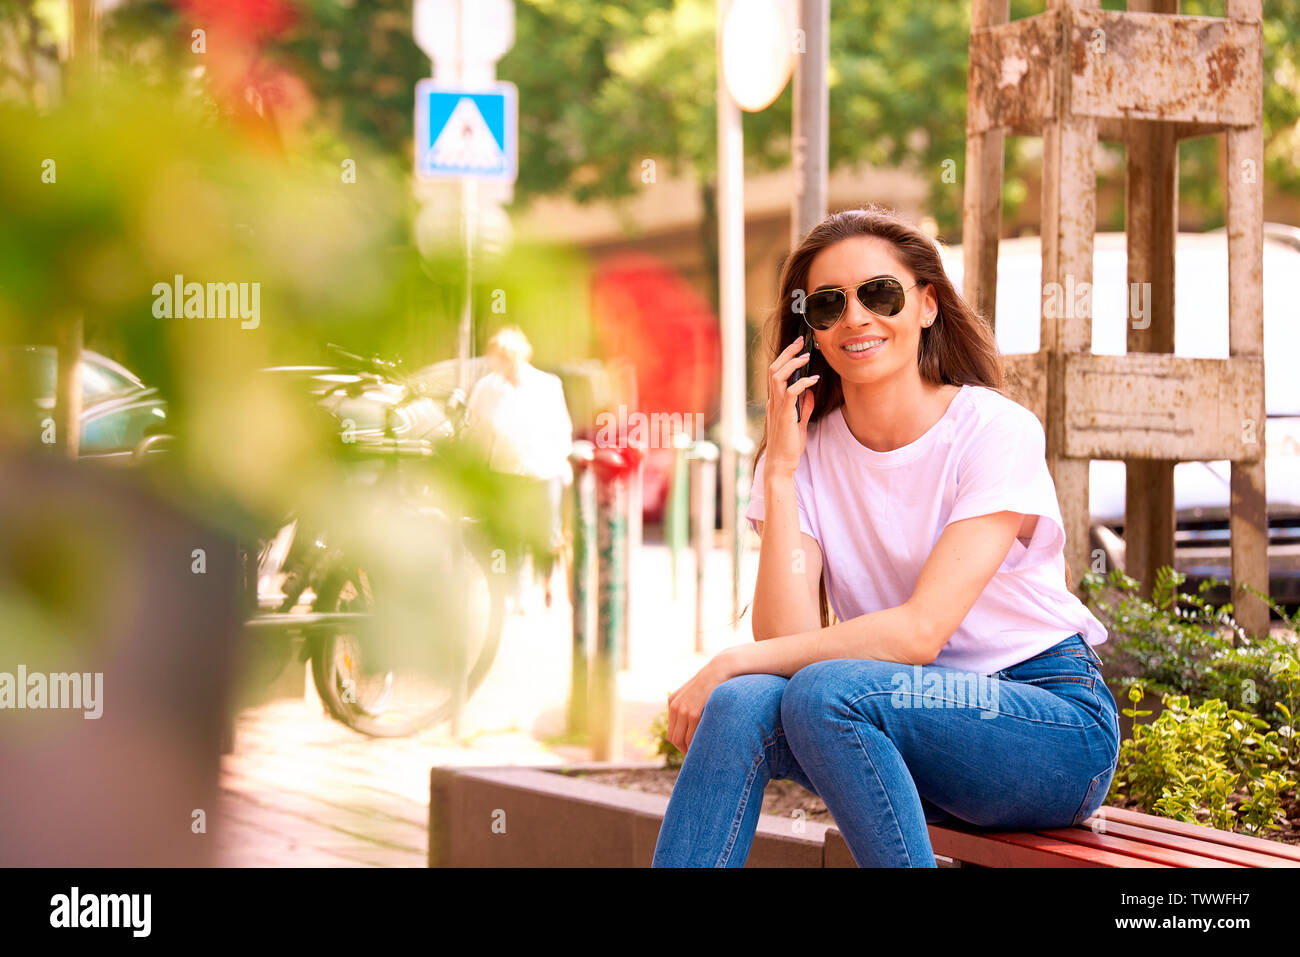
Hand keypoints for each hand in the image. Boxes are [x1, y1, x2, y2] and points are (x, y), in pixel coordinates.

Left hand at [666, 650, 738, 755]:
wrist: (720, 669)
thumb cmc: (713, 683)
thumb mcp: (696, 694)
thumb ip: (692, 706)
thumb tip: (694, 725)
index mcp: (673, 702)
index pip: (671, 731)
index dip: (680, 744)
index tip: (691, 751)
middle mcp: (674, 706)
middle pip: (673, 737)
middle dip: (683, 749)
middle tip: (697, 757)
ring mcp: (682, 710)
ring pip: (680, 740)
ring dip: (689, 750)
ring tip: (702, 755)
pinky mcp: (692, 713)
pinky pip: (691, 736)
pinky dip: (696, 745)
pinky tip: (705, 748)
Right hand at [766, 334, 818, 476]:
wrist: (781, 464)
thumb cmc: (789, 445)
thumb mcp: (799, 422)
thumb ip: (803, 405)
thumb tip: (809, 391)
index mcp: (775, 401)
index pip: (776, 373)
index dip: (786, 357)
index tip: (799, 347)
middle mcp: (773, 401)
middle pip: (774, 369)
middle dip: (787, 353)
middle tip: (801, 342)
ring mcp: (777, 408)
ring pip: (778, 377)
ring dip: (792, 364)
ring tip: (806, 356)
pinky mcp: (784, 415)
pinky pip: (790, 393)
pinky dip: (802, 383)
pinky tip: (814, 380)